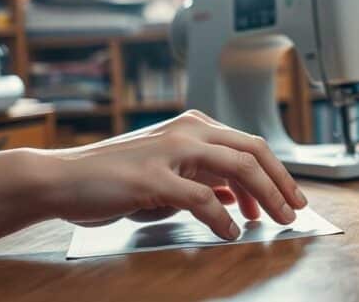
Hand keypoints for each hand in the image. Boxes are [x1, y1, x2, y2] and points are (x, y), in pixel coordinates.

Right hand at [42, 110, 307, 239]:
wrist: (64, 178)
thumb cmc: (114, 179)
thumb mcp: (168, 175)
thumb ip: (203, 179)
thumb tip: (238, 195)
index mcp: (193, 126)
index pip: (249, 145)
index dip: (276, 172)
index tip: (290, 197)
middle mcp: (188, 131)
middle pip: (253, 152)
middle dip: (281, 183)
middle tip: (295, 210)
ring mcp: (172, 151)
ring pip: (237, 168)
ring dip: (263, 197)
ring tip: (273, 221)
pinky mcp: (154, 177)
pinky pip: (203, 197)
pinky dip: (223, 217)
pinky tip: (231, 231)